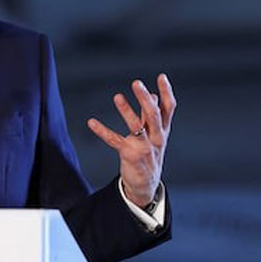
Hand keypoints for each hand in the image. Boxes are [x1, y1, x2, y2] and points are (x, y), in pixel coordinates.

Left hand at [86, 74, 175, 207]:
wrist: (146, 185)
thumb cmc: (150, 155)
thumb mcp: (156, 135)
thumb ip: (153, 116)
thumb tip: (154, 95)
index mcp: (163, 130)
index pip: (168, 109)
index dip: (166, 92)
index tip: (161, 76)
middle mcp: (156, 138)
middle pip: (153, 115)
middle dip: (145, 99)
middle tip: (136, 83)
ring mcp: (143, 147)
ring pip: (136, 126)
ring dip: (126, 110)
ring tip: (117, 96)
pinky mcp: (129, 155)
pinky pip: (114, 140)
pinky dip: (102, 130)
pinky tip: (91, 122)